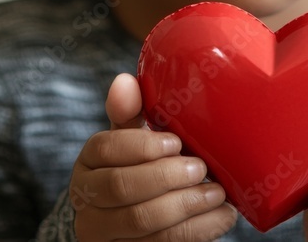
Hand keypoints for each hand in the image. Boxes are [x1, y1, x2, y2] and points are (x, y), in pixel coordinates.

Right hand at [70, 73, 237, 240]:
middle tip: (200, 168)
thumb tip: (125, 81)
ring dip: (187, 205)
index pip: (105, 148)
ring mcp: (104, 235)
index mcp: (86, 164)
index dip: (142, 145)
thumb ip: (129, 113)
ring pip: (143, 222)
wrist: (128, 225)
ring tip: (218, 193)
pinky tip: (221, 216)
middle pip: (121, 187)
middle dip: (166, 176)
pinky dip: (198, 230)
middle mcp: (86, 202)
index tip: (176, 143)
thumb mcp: (129, 142)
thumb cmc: (136, 170)